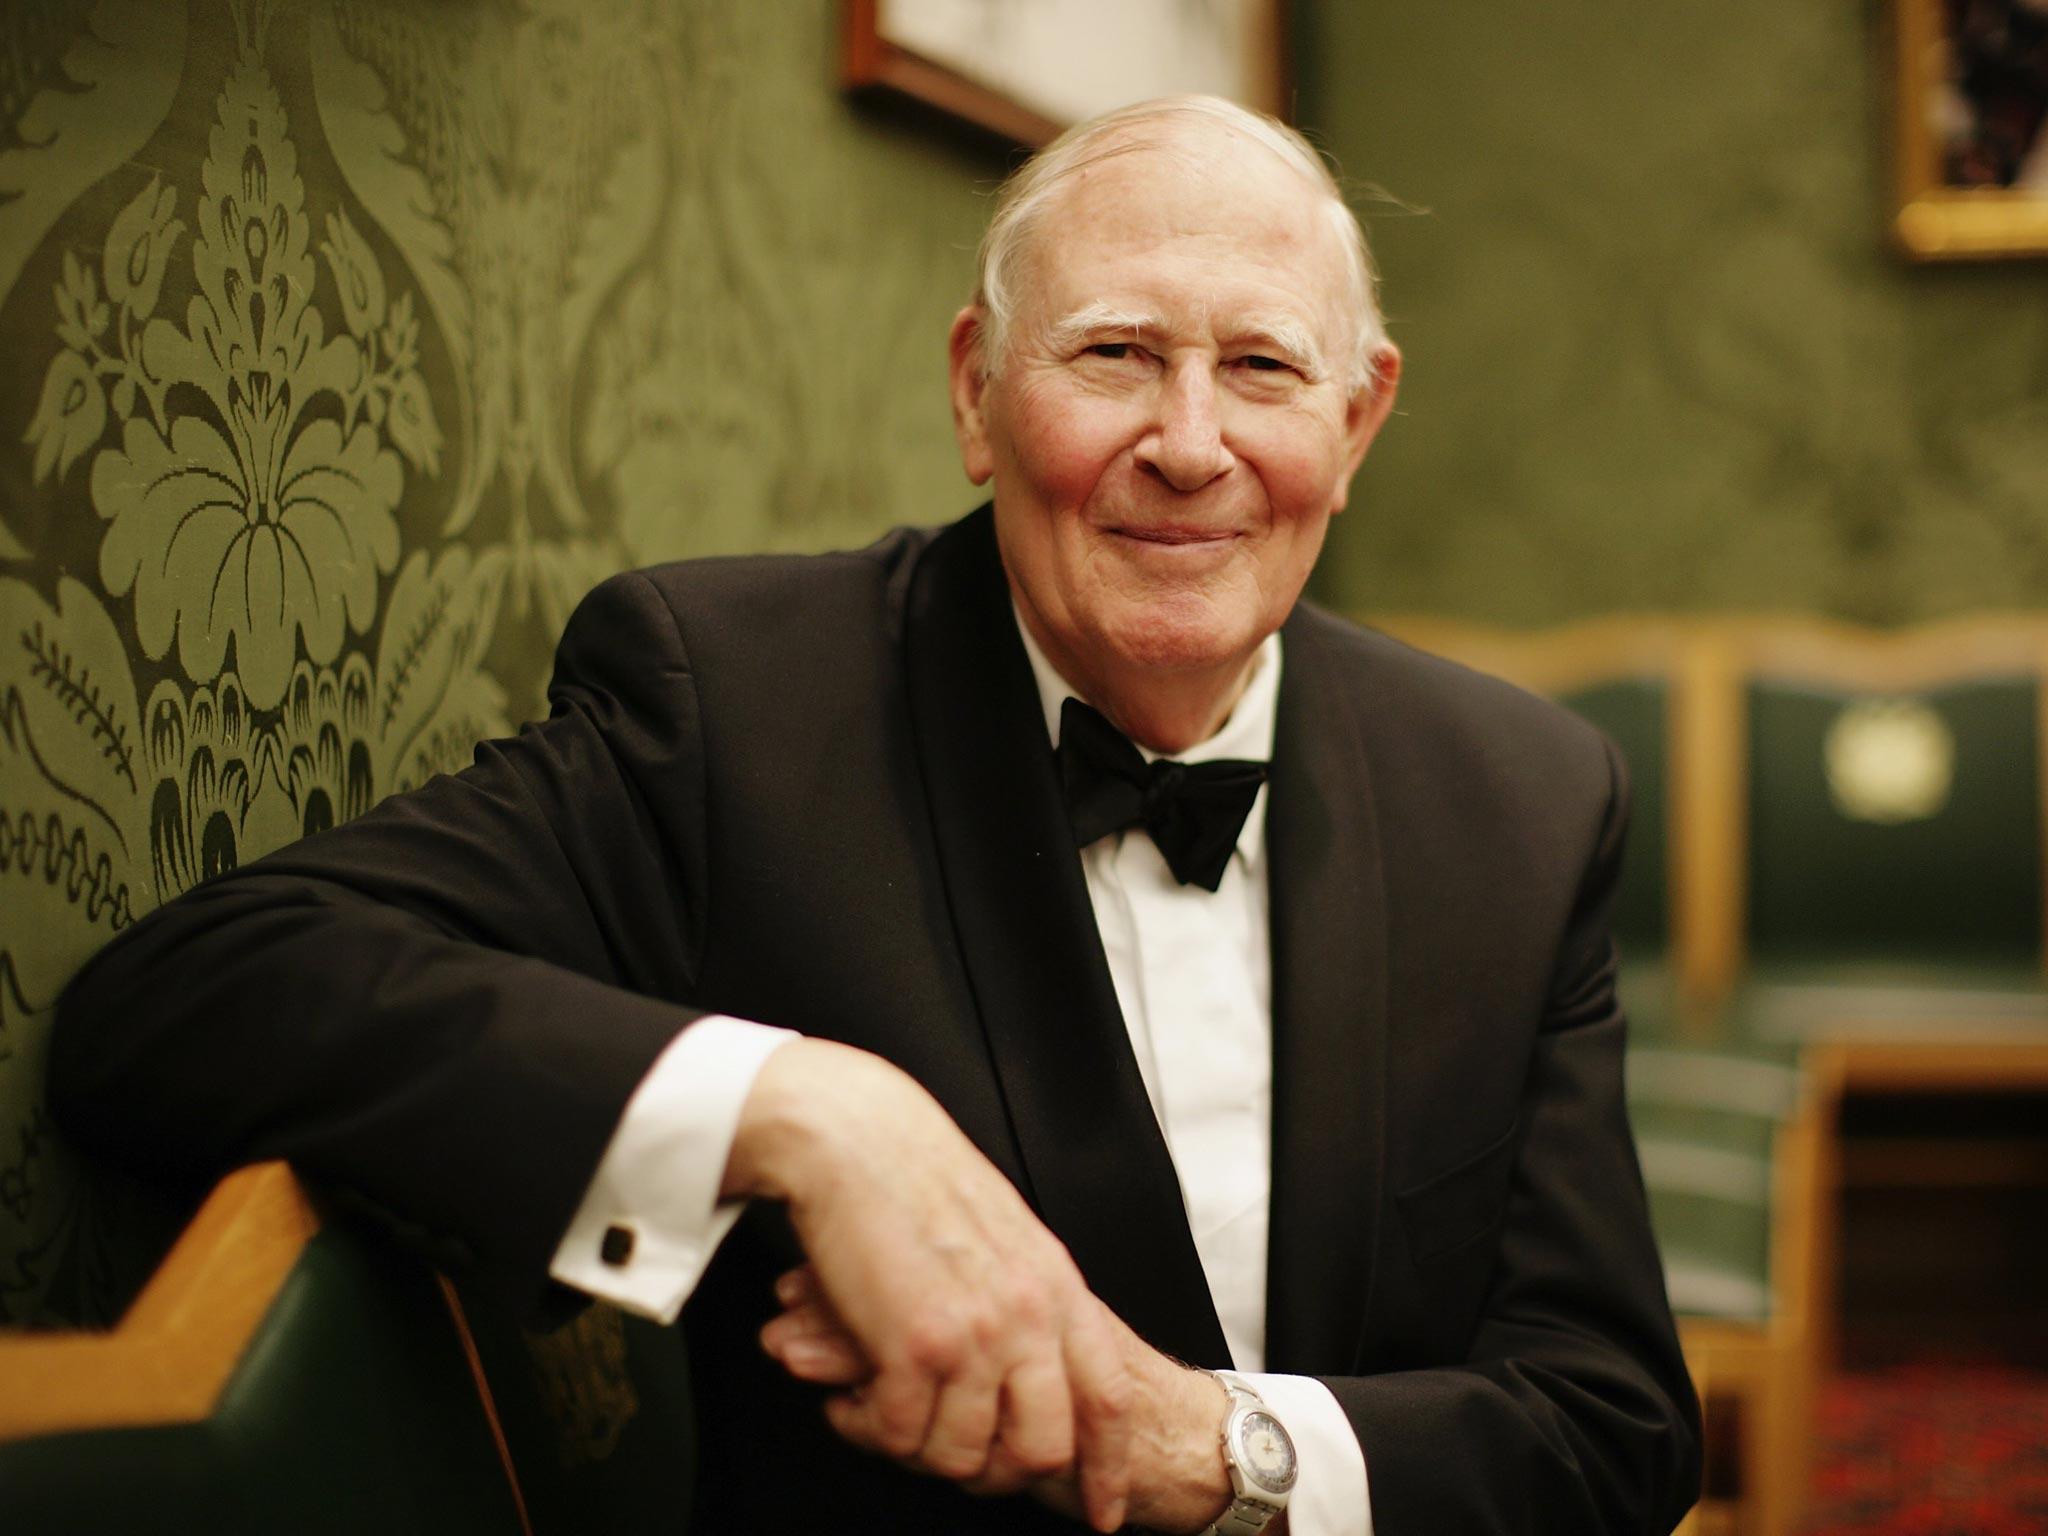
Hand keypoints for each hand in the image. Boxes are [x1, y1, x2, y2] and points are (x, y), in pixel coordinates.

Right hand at [723, 1040, 1134, 1529]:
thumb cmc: (916, 1178)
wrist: (856, 1138)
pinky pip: (900, 1434)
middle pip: (1040, 1448)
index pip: (1110, 1397)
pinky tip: (848, 1402)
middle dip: (993, 1474)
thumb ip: (1030, 1298)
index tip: (1102, 1511)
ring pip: (962, 1455)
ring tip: (881, 1418)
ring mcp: (975, 1333)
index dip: (1109, 1465)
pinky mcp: (915, 1344)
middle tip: (948, 1460)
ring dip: (915, 1451)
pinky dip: (867, 1430)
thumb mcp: (1005, 1234)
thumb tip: (1035, 1366)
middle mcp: (1028, 1315)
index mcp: (1057, 1287)